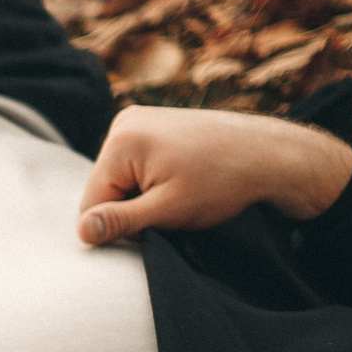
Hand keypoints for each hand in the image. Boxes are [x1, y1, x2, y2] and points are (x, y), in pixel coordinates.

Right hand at [78, 105, 351, 244]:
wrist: (270, 153)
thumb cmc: (223, 182)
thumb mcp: (167, 210)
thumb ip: (120, 222)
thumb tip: (81, 232)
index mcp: (122, 140)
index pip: (91, 203)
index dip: (118, 225)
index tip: (156, 224)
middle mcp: (125, 122)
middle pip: (104, 188)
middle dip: (131, 207)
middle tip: (172, 209)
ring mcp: (139, 119)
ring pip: (119, 179)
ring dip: (142, 195)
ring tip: (180, 192)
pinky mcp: (153, 123)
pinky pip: (134, 164)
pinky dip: (151, 180)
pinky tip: (180, 179)